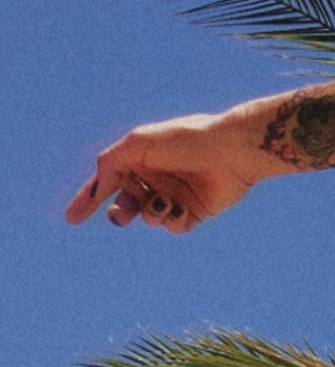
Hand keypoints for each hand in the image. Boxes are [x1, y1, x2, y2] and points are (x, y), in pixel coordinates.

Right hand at [66, 113, 260, 233]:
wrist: (232, 150)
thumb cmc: (185, 140)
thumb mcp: (138, 144)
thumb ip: (110, 164)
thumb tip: (97, 186)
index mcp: (140, 159)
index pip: (108, 182)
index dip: (89, 200)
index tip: (71, 219)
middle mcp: (157, 178)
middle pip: (126, 205)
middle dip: (120, 212)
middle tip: (121, 215)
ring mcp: (177, 195)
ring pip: (149, 217)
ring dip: (151, 213)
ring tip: (162, 202)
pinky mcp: (197, 211)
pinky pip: (174, 226)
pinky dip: (173, 220)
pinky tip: (181, 208)